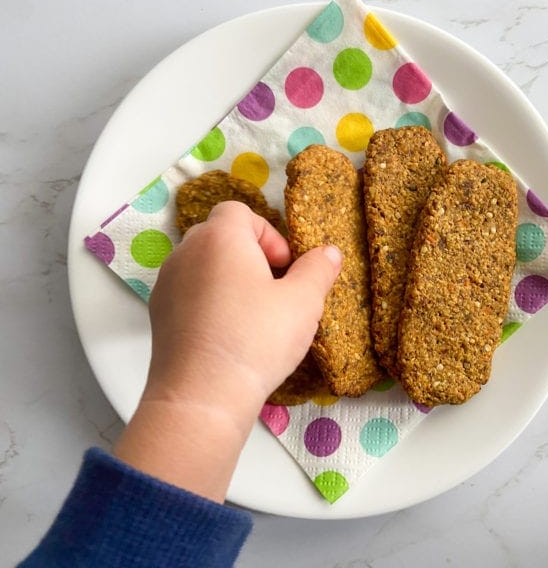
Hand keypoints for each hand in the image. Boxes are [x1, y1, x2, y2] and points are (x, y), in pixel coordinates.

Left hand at [114, 201, 341, 500]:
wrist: (202, 396)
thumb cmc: (256, 340)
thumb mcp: (303, 303)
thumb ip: (318, 270)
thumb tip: (328, 252)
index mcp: (220, 237)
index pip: (240, 211)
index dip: (268, 234)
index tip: (284, 268)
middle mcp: (186, 252)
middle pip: (220, 236)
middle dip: (250, 256)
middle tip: (273, 291)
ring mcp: (166, 283)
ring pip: (203, 266)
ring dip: (229, 279)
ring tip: (252, 317)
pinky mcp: (158, 314)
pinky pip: (189, 293)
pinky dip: (209, 303)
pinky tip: (229, 336)